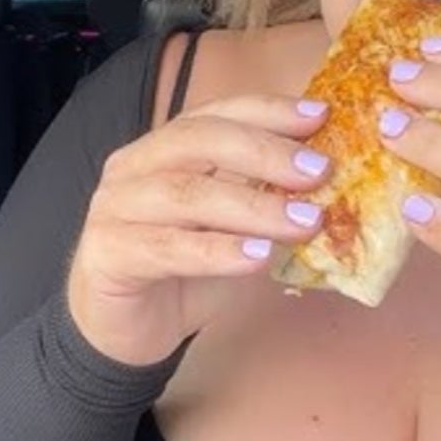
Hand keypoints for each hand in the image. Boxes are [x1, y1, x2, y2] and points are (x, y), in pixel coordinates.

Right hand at [67, 94, 330, 365]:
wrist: (125, 329)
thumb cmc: (186, 267)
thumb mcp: (234, 224)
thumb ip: (266, 195)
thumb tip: (333, 179)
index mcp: (165, 146)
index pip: (218, 112)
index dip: (269, 110)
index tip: (321, 116)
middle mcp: (134, 165)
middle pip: (199, 140)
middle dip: (266, 151)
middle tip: (319, 170)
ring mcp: (114, 207)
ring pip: (186, 193)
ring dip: (253, 206)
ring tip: (305, 222)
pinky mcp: (107, 253)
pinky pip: (167, 248)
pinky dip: (218, 250)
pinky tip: (259, 256)